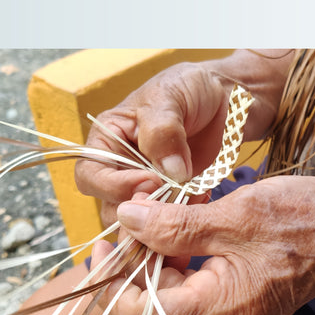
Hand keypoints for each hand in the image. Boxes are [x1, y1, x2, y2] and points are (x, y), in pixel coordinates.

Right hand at [75, 50, 293, 225]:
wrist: (224, 99)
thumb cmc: (189, 88)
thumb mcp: (171, 96)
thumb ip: (162, 130)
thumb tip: (168, 172)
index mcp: (105, 142)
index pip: (90, 175)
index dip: (112, 185)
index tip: (149, 181)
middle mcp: (117, 171)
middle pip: (109, 208)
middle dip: (138, 208)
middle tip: (171, 195)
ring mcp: (141, 191)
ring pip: (134, 225)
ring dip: (160, 220)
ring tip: (191, 196)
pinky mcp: (166, 204)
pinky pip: (163, 226)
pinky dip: (180, 222)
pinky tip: (202, 199)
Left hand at [95, 175, 314, 314]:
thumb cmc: (307, 220)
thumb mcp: (234, 215)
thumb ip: (173, 224)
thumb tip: (126, 219)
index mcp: (219, 310)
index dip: (112, 284)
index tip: (104, 248)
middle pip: (150, 305)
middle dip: (134, 263)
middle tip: (132, 219)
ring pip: (167, 294)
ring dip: (155, 256)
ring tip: (159, 215)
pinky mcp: (233, 302)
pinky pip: (190, 287)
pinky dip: (178, 258)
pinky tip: (180, 227)